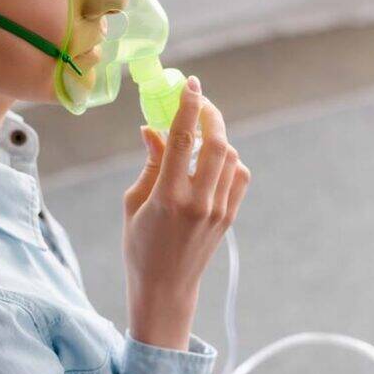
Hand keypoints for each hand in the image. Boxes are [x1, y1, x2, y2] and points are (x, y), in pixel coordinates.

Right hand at [121, 75, 250, 349]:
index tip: (190, 84)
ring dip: (218, 137)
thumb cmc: (140, 246)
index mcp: (169, 196)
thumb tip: (153, 127)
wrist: (166, 289)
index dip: (188, 106)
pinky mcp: (229, 217)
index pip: (183, 139)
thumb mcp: (134, 203)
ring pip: (231, 157)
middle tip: (198, 101)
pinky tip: (213, 159)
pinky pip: (239, 176)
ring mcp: (219, 210)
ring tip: (200, 133)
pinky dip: (230, 160)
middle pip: (217, 143)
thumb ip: (150, 163)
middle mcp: (199, 201)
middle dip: (210, 115)